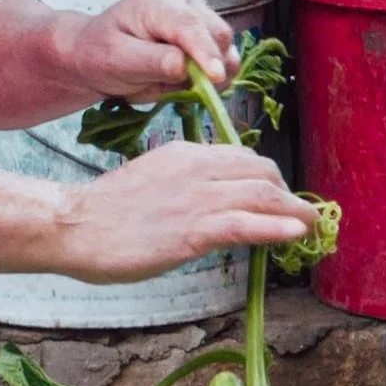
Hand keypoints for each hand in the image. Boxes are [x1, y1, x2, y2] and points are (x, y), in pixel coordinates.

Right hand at [49, 141, 318, 282]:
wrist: (74, 225)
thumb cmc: (107, 213)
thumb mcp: (154, 183)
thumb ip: (185, 186)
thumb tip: (212, 204)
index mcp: (186, 152)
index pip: (242, 158)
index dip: (268, 180)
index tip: (280, 198)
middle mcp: (197, 167)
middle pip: (261, 171)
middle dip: (285, 194)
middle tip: (299, 215)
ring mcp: (197, 197)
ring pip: (262, 195)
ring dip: (294, 211)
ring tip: (311, 225)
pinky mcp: (193, 228)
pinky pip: (247, 224)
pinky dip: (277, 228)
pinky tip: (297, 233)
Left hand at [59, 0, 235, 99]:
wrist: (96, 52)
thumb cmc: (101, 53)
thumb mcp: (117, 60)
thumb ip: (152, 62)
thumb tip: (185, 66)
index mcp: (158, 3)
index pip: (191, 26)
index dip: (206, 52)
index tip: (216, 78)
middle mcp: (185, 2)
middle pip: (218, 36)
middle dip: (207, 68)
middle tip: (172, 89)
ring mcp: (199, 16)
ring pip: (225, 50)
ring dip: (205, 75)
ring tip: (167, 82)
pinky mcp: (206, 34)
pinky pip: (221, 60)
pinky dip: (206, 77)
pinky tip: (179, 80)